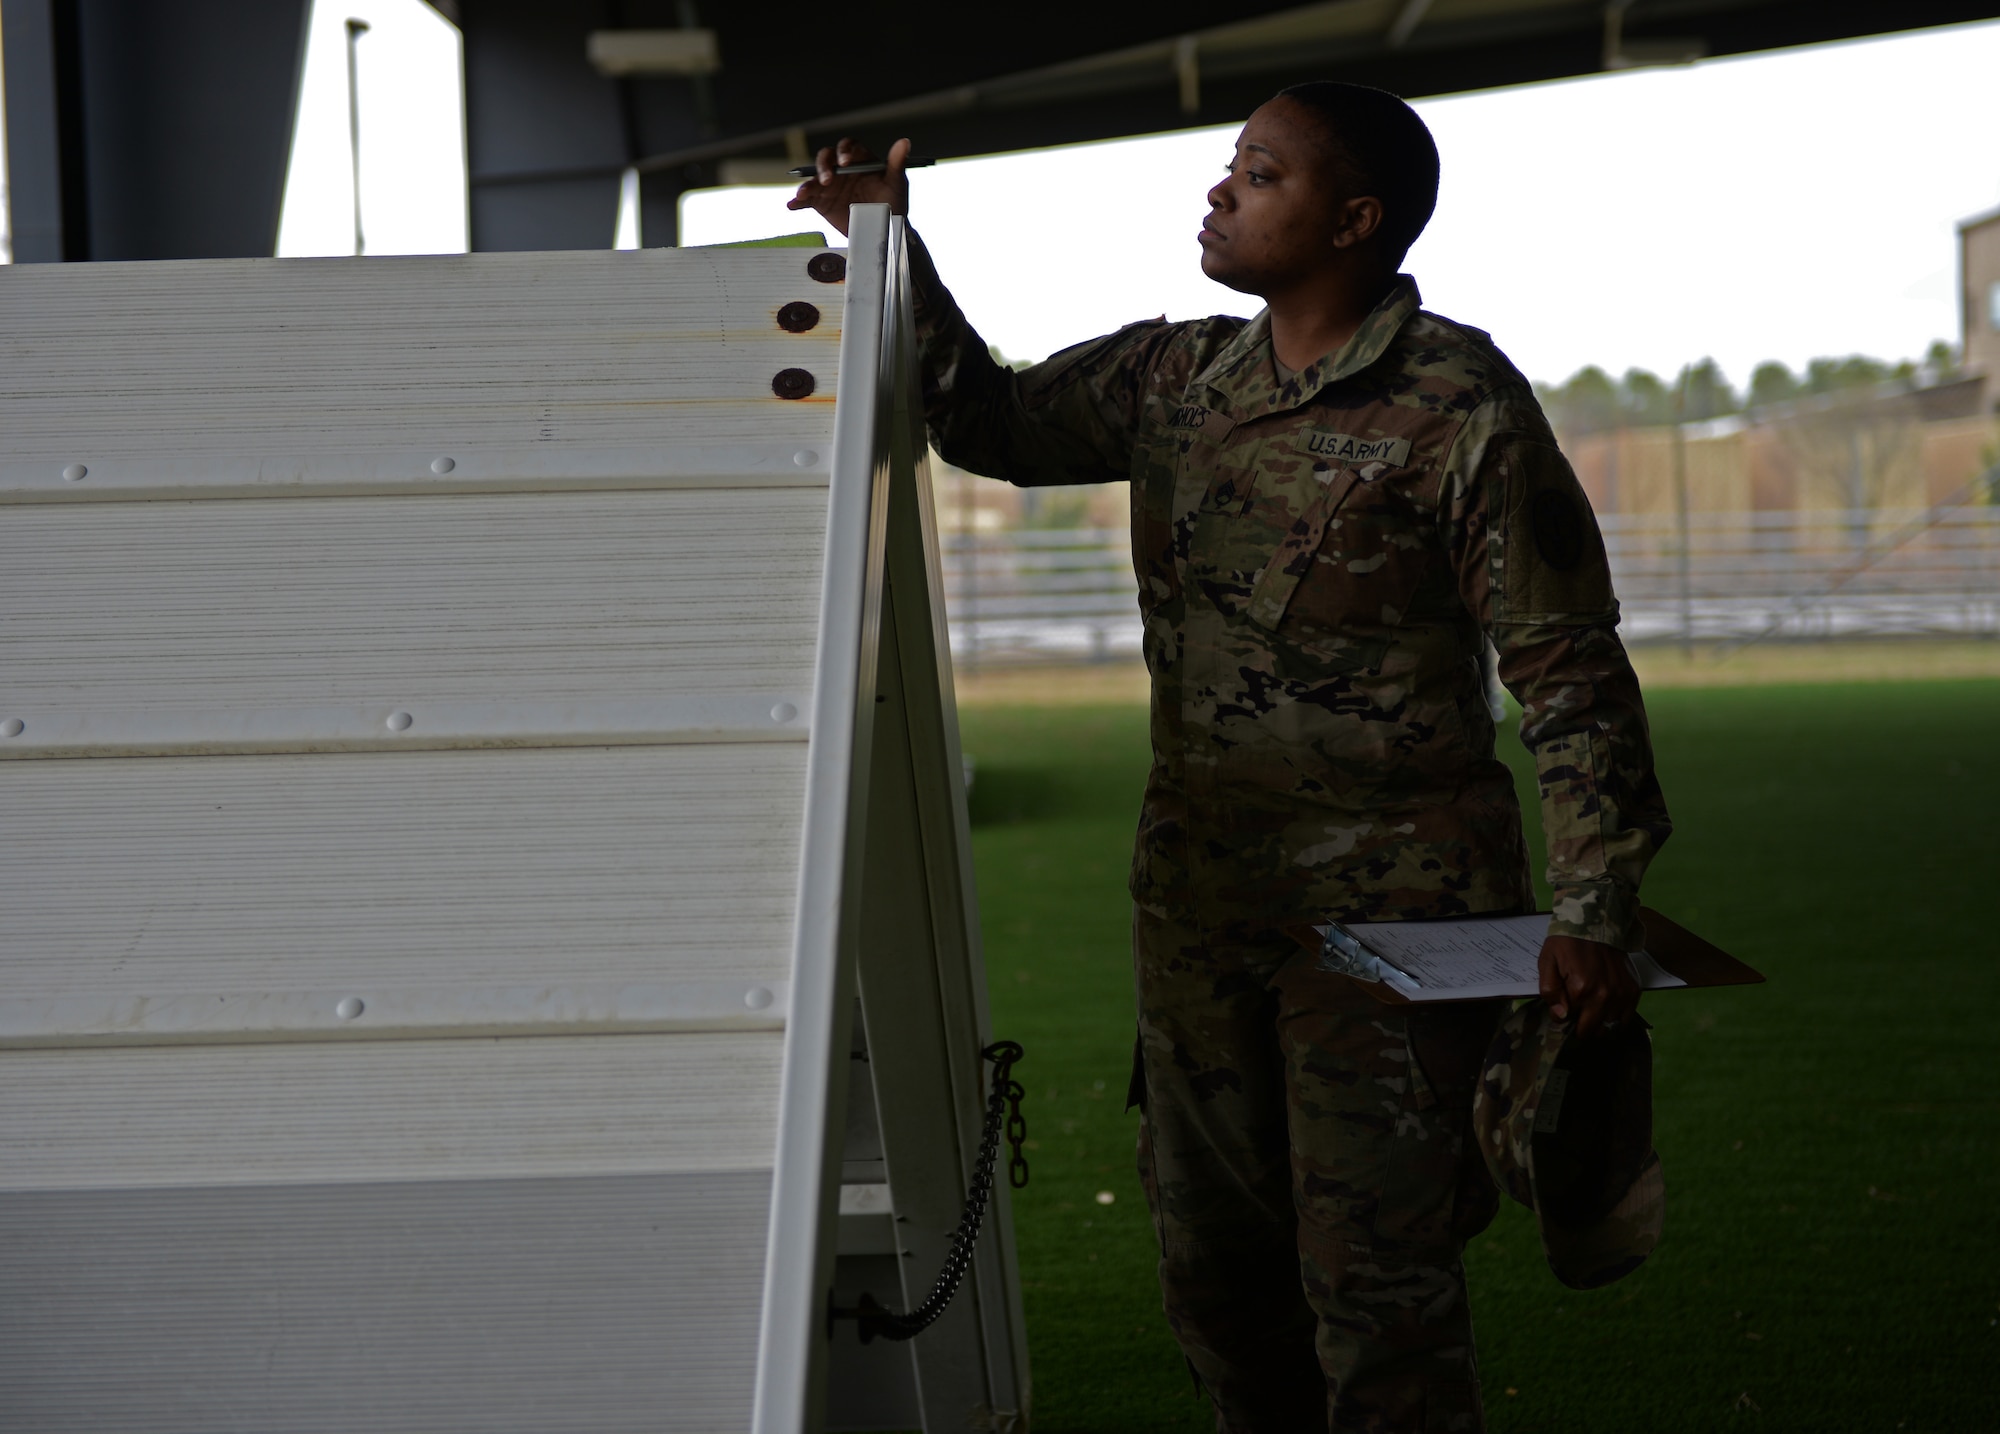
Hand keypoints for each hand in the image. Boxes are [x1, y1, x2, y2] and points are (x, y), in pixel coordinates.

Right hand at [786, 136, 911, 237]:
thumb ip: (896, 163)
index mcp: (859, 161)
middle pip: (827, 159)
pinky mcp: (822, 203)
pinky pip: (807, 200)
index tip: (845, 161)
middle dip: (824, 166)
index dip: (845, 150)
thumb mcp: (896, 184)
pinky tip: (792, 205)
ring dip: (808, 184)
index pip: (848, 148)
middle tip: (828, 179)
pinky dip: (798, 202)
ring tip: (803, 193)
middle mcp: (842, 170)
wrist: (885, 230)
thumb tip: (904, 142)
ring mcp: (831, 186)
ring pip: (814, 179)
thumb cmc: (893, 203)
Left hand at [1538, 934, 1639, 1039]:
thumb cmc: (1567, 942)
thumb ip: (1551, 992)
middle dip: (1583, 1028)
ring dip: (1600, 1024)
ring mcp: (1622, 993)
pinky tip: (1606, 1008)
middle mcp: (1605, 995)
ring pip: (1611, 1027)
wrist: (1595, 921)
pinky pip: (1627, 1017)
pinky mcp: (1633, 989)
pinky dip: (1617, 1018)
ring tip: (1592, 1011)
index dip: (1566, 1022)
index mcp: (1581, 989)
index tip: (1564, 1014)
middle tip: (1577, 1016)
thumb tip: (1561, 1017)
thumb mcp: (1547, 963)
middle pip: (1594, 1031)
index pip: (1572, 1024)